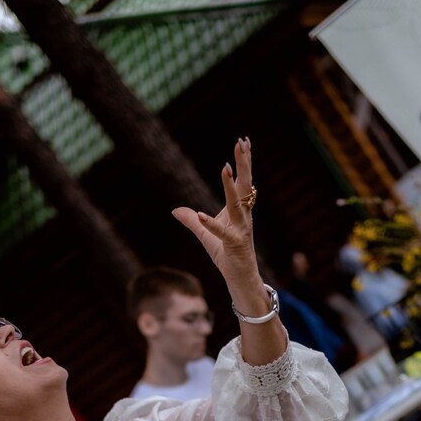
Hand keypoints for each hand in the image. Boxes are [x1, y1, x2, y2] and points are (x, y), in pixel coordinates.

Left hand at [172, 138, 255, 280]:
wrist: (241, 279)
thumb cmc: (227, 256)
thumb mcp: (206, 236)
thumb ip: (192, 222)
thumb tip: (175, 210)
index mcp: (240, 211)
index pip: (243, 181)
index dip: (243, 162)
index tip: (243, 141)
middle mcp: (244, 216)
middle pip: (246, 185)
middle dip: (244, 163)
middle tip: (242, 142)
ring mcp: (241, 229)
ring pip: (237, 203)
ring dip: (231, 186)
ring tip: (226, 167)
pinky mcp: (234, 244)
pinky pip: (222, 232)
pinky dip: (211, 224)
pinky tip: (201, 215)